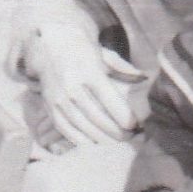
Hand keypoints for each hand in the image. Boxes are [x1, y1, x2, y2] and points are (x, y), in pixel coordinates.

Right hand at [28, 26, 139, 148]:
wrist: (49, 47)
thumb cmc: (83, 51)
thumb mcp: (104, 53)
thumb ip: (123, 67)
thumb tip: (143, 78)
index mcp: (88, 69)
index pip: (107, 97)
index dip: (122, 115)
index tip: (134, 125)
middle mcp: (71, 84)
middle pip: (95, 115)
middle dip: (115, 131)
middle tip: (131, 137)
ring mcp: (58, 97)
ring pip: (81, 125)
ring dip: (100, 138)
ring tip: (116, 144)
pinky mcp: (49, 106)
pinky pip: (65, 128)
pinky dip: (80, 140)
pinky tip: (94, 144)